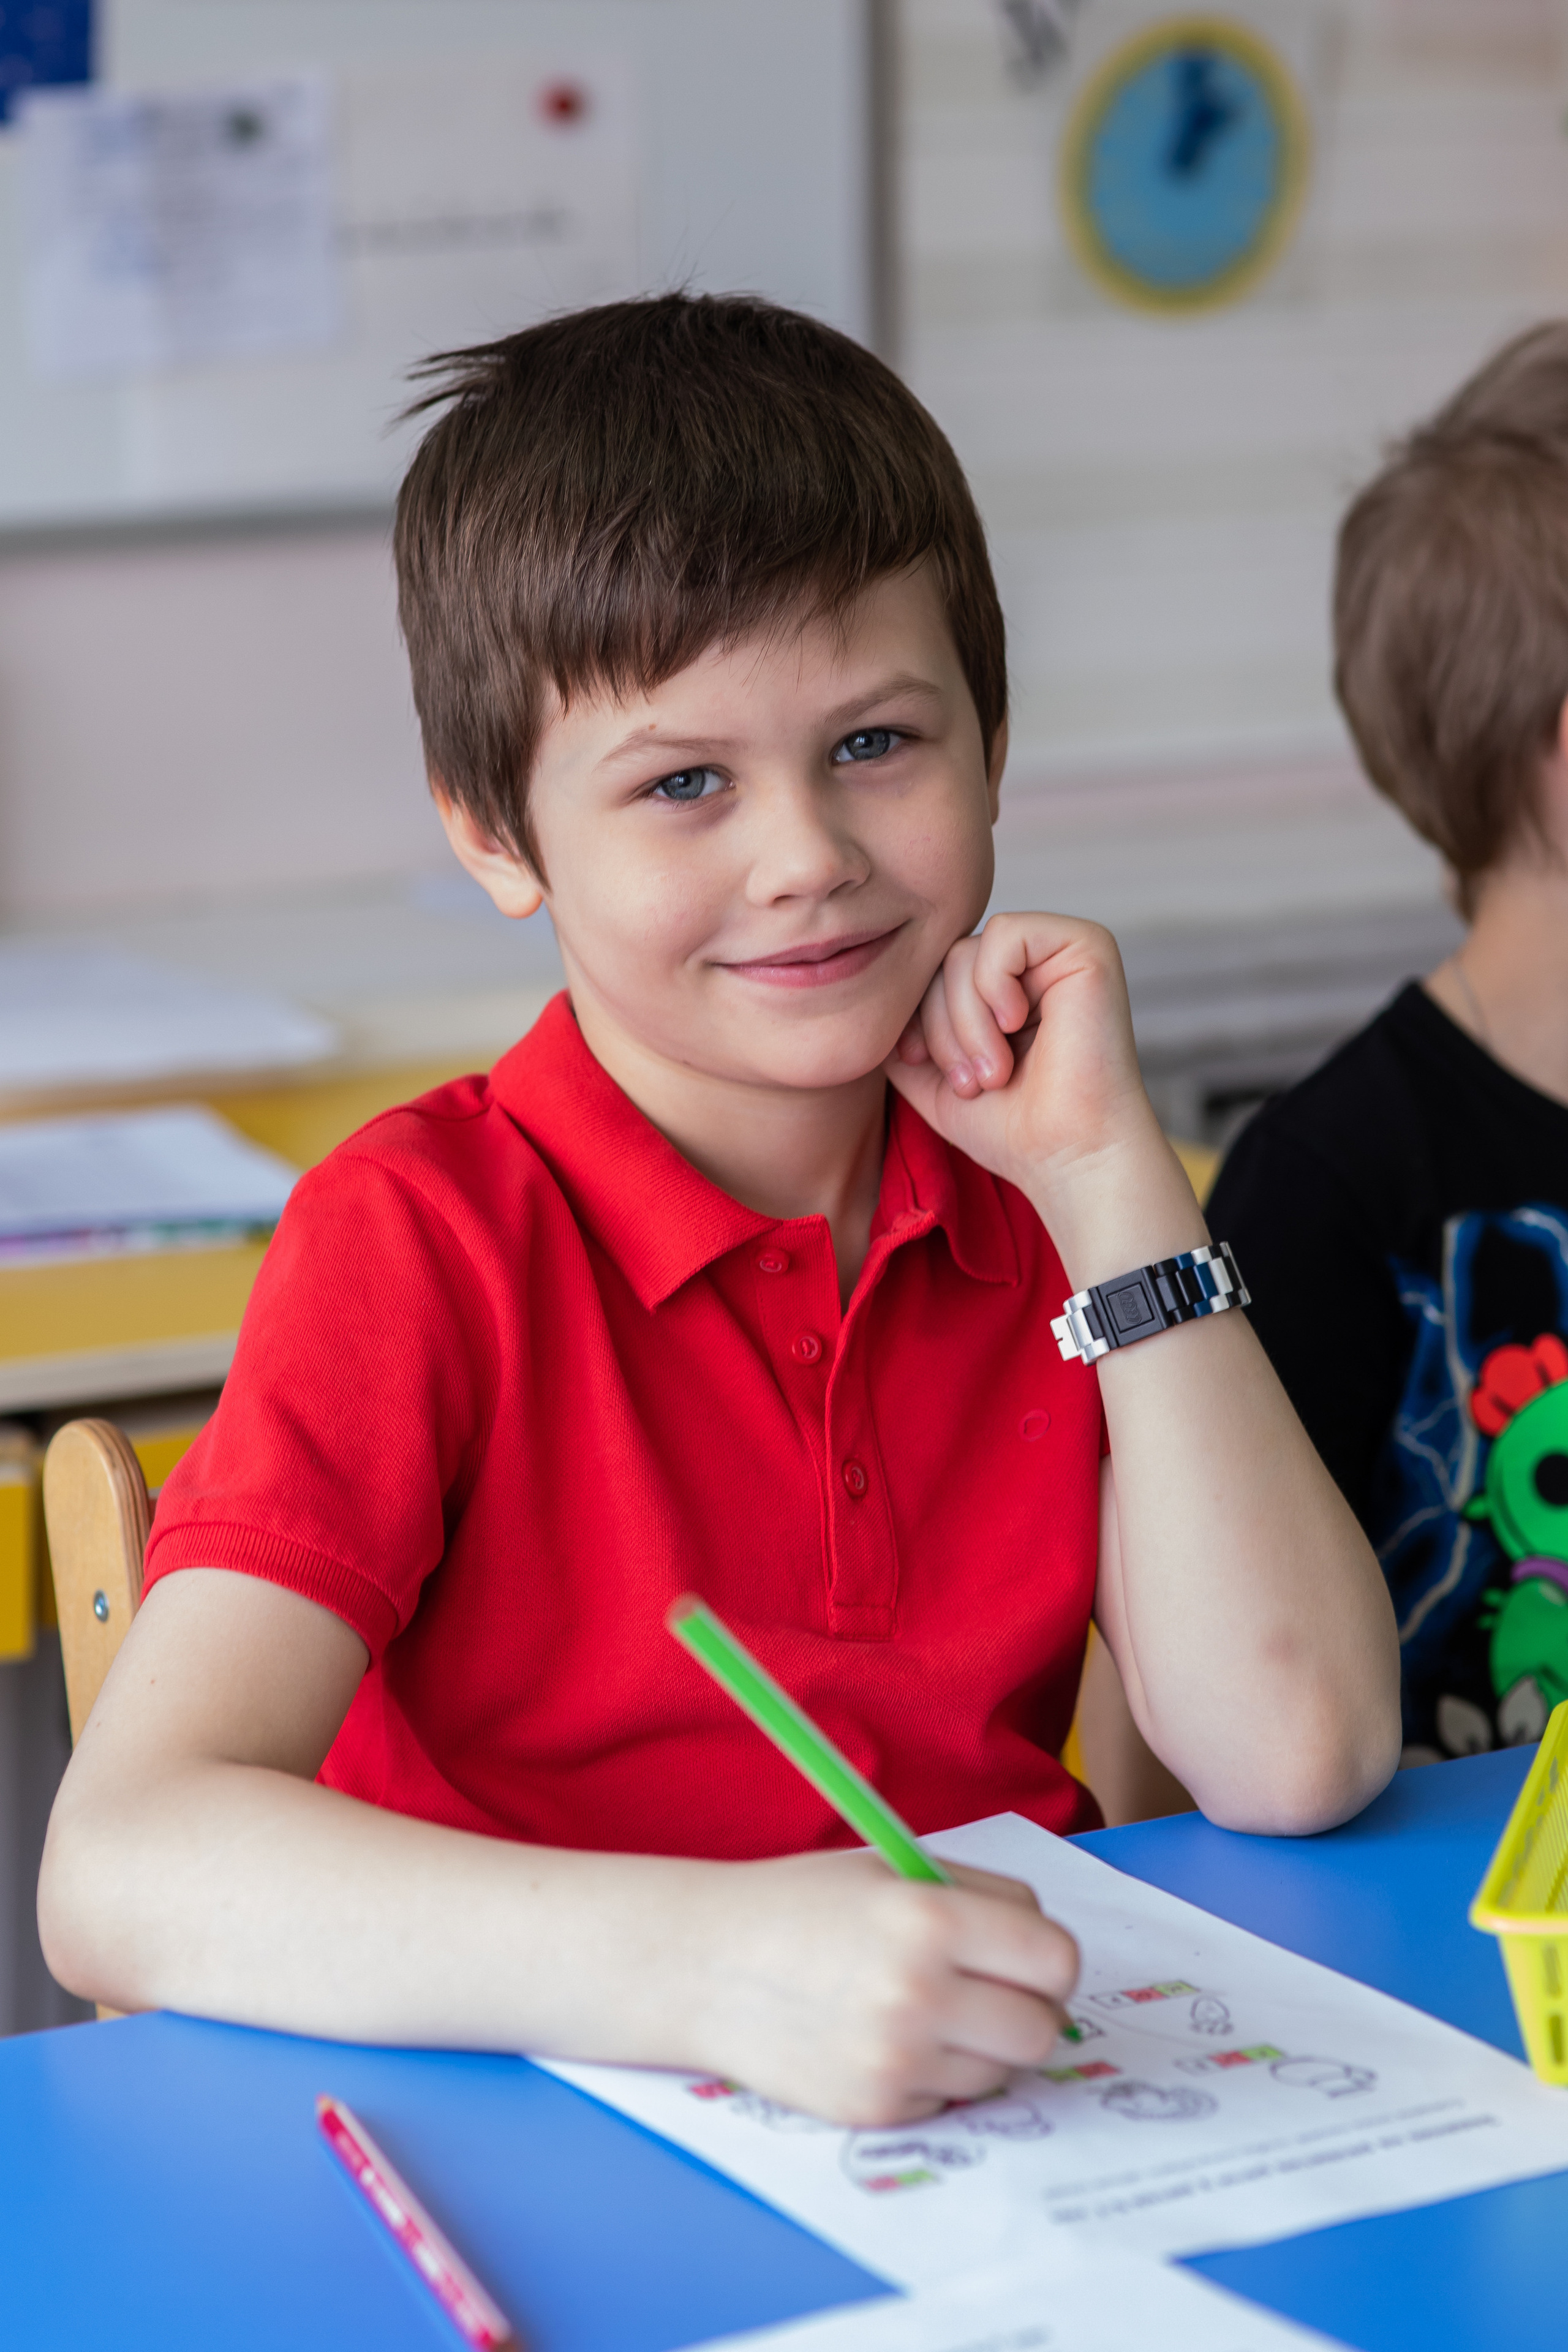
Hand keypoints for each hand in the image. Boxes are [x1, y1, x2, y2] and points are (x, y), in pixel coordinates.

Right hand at [689, 1851, 1077, 2126]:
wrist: (706, 1964)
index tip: (1028, 1958)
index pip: (1055, 1958)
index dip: (1048, 1959)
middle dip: (1026, 2009)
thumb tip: (1048, 1954)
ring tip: (927, 2011)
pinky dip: (934, 2075)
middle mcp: (918, 1991)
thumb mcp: (892, 1869)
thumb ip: (978, 1900)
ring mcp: (896, 2058)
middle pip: (1041, 2028)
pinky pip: (949, 2099)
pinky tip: (886, 2039)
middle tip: (989, 1992)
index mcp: (930, 1917)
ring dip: (981, 2046)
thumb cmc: (802, 1906)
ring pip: (1001, 2071)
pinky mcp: (874, 2107)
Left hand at [886, 912, 1202, 1282]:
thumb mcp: (931, 1079)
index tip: (920, 1066)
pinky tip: (1015, 1025)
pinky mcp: (1087, 944)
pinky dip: (992, 985)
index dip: (914, 1018)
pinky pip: (1004, 934)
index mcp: (1003, 988)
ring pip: (964, 951)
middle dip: (939, 1026)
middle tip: (972, 1083)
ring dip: (964, 1020)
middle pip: (943, 960)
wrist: (1068, 1157)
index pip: (929, 974)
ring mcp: (1060, 949)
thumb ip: (901, 1035)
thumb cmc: (1010, 1128)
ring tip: (994, 1072)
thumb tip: (871, 995)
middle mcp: (1033, 962)